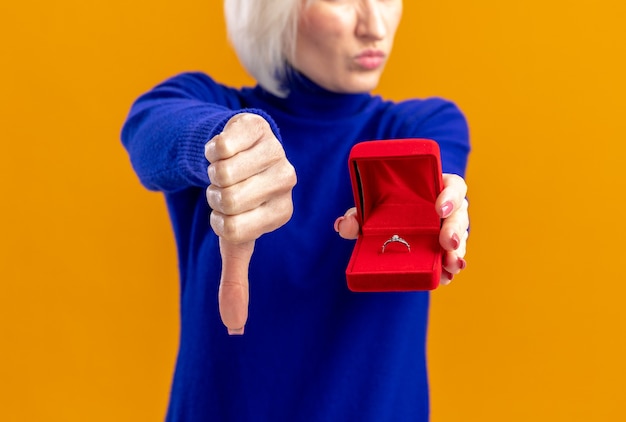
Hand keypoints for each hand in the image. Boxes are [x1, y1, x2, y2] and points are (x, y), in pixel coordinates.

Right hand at [205, 113, 296, 333]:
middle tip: (224, 189)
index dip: (217, 220)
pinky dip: (209, 150)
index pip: (233, 229)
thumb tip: (234, 328)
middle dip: (213, 196)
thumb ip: (236, 280)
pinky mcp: (258, 126)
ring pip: (222, 171)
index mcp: (282, 213)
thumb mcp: (235, 240)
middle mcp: (287, 181)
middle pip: (227, 199)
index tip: (228, 213)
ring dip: (210, 173)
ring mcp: (276, 151)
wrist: (235, 153)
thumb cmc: (237, 201)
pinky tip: (224, 149)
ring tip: (225, 170)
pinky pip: (219, 144)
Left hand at [334, 173, 468, 285]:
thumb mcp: (369, 211)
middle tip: (446, 242)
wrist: (382, 231)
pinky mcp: (443, 251)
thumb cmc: (381, 212)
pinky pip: (452, 259)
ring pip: (460, 239)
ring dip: (457, 252)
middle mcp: (446, 209)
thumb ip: (356, 216)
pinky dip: (450, 269)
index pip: (454, 186)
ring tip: (450, 263)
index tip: (440, 208)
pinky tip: (446, 276)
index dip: (451, 195)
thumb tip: (343, 225)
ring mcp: (447, 230)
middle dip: (455, 230)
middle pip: (460, 215)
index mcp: (433, 189)